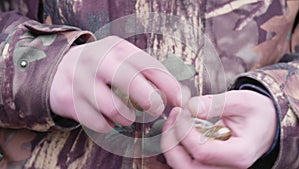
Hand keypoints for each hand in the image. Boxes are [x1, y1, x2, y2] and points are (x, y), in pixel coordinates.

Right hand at [50, 36, 181, 131]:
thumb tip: (180, 94)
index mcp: (117, 48)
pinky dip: (108, 125)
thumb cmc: (104, 68)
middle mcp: (98, 60)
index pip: (148, 65)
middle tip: (156, 109)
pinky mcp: (69, 99)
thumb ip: (150, 74)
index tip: (179, 100)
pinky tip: (108, 119)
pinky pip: (97, 122)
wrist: (61, 69)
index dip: (168, 85)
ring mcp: (81, 79)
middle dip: (149, 99)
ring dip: (126, 117)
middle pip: (129, 80)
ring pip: (112, 107)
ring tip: (127, 117)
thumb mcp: (124, 61)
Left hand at [161, 90, 276, 168]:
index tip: (181, 111)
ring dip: (172, 144)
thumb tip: (191, 106)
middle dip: (171, 141)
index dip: (185, 131)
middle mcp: (227, 168)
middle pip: (186, 166)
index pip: (202, 151)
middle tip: (173, 116)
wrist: (267, 124)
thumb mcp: (242, 101)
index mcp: (239, 155)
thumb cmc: (257, 113)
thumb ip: (216, 103)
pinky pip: (185, 161)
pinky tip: (179, 127)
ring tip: (174, 120)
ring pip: (182, 166)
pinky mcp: (210, 165)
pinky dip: (177, 145)